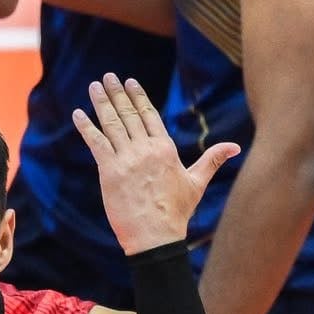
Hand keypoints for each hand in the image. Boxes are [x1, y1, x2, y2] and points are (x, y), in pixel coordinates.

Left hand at [73, 73, 237, 255]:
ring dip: (101, 103)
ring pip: (111, 124)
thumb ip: (212, 160)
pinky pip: (96, 143)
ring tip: (95, 86)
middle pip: (129, 114)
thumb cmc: (177, 212)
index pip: (149, 114)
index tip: (130, 82)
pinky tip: (78, 114)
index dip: (138, 97)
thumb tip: (235, 147)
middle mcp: (145, 149)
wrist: (155, 236)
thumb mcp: (196, 183)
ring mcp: (126, 159)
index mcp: (165, 148)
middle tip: (108, 77)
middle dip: (117, 93)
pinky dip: (86, 127)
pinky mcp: (109, 171)